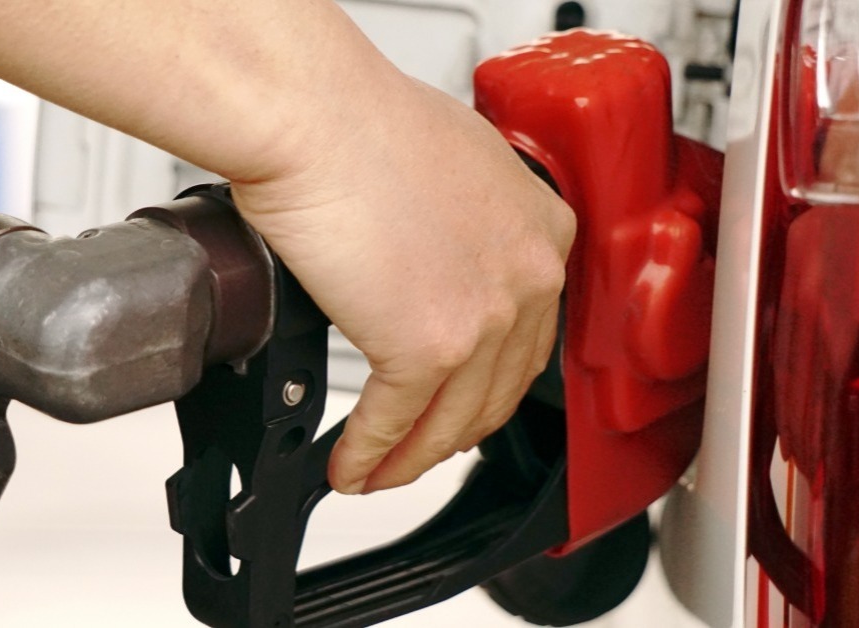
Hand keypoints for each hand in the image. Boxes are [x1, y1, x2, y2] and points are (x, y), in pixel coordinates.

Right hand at [232, 77, 573, 493]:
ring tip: (377, 471)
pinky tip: (349, 465)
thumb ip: (470, 223)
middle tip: (421, 447)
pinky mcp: (424, 347)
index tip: (465, 401)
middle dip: (454, 431)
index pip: (532, 336)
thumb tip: (445, 255)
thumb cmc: (363, 119)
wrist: (314, 116)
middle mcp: (528, 277)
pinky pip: (395, 422)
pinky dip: (368, 453)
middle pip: (498, 389)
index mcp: (544, 230)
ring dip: (409, 458)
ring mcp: (484, 319)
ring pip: (451, 420)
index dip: (492, 382)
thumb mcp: (457, 163)